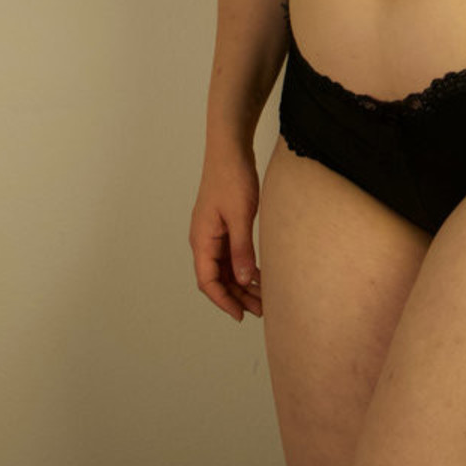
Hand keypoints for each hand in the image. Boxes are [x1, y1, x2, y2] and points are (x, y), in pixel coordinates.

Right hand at [189, 150, 262, 321]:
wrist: (230, 149)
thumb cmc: (232, 178)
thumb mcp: (240, 217)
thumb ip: (241, 249)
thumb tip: (243, 280)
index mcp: (202, 239)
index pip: (208, 281)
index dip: (223, 301)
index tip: (240, 315)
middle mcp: (204, 239)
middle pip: (217, 278)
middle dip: (237, 296)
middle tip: (260, 310)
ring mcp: (213, 232)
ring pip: (225, 267)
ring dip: (242, 283)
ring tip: (263, 297)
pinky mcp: (224, 225)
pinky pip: (231, 254)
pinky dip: (244, 267)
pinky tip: (260, 274)